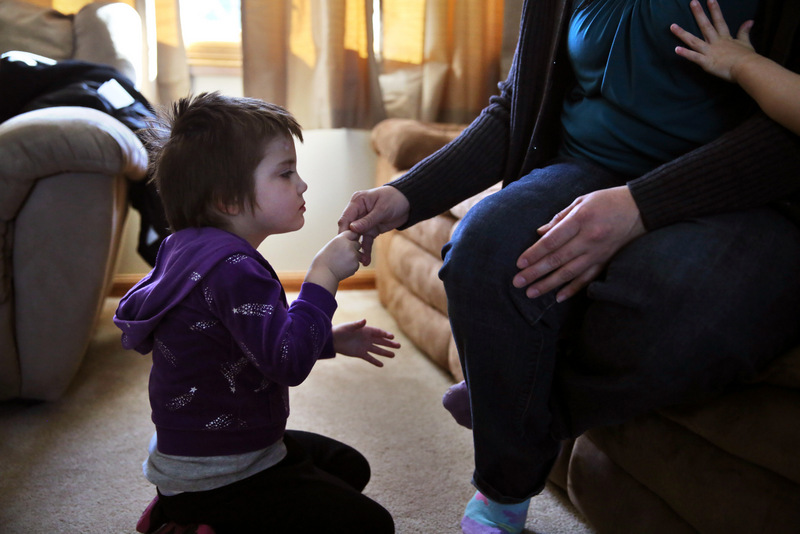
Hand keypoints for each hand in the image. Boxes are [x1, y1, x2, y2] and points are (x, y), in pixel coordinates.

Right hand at [306, 230, 361, 294]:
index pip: (352, 233)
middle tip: (344, 254)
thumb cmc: (323, 261)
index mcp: (341, 238)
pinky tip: (342, 268)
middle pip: (357, 244)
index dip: (350, 238)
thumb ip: (341, 242)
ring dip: (353, 257)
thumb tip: (350, 241)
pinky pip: (357, 264)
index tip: (347, 242)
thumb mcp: (330, 246)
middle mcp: (349, 245)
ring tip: (341, 262)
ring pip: (358, 254)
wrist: (323, 275)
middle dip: (353, 248)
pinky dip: (352, 266)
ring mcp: (353, 255)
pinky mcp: (356, 265)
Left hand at [333, 319, 399, 366]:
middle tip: (399, 346)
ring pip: (377, 350)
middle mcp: (367, 338)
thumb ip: (357, 324)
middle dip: (389, 344)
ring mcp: (364, 346)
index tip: (392, 337)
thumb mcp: (349, 327)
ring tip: (393, 355)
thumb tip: (365, 320)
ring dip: (385, 352)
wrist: (332, 340)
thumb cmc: (340, 330)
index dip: (385, 334)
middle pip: (381, 341)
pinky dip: (375, 361)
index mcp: (366, 330)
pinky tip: (381, 365)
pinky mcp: (360, 353)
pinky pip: (369, 358)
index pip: (378, 332)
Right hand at [337, 186, 410, 265]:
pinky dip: (366, 250)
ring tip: (358, 261)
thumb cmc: (395, 199)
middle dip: (349, 242)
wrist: (409, 203)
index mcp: (357, 202)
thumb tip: (352, 228)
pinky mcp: (371, 230)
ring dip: (358, 248)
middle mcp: (358, 212)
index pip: (346, 217)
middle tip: (349, 255)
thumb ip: (367, 220)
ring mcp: (364, 222)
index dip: (343, 230)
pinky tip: (366, 261)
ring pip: (357, 237)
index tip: (342, 242)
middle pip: (349, 228)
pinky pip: (366, 241)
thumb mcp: (382, 209)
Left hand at [513, 186, 644, 301]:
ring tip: (531, 293)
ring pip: (570, 273)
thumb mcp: (582, 201)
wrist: (643, 209)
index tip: (519, 263)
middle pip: (557, 259)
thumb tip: (540, 233)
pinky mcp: (607, 262)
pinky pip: (588, 279)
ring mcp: (599, 253)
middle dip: (535, 272)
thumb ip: (560, 218)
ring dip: (549, 284)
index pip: (552, 241)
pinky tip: (559, 298)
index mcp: (581, 219)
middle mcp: (589, 238)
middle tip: (517, 283)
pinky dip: (573, 289)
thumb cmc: (608, 201)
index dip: (534, 253)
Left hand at [671, 0, 756, 82]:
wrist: (747, 68)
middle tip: (692, 2)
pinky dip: (685, 53)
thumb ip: (744, 32)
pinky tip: (676, 49)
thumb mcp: (746, 43)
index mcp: (725, 38)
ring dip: (682, 33)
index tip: (710, 0)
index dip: (714, 10)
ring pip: (693, 40)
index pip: (719, 21)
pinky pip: (694, 57)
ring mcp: (710, 51)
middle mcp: (716, 42)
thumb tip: (750, 21)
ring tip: (672, 26)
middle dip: (698, 14)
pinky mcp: (706, 62)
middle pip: (705, 25)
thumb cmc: (747, 58)